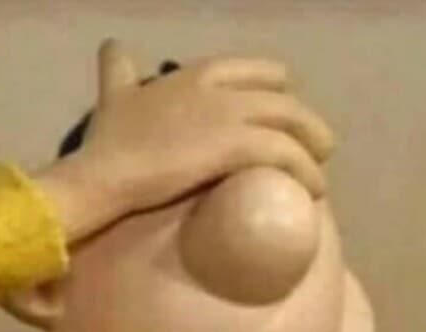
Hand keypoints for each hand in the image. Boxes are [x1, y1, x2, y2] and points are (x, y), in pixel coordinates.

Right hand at [37, 39, 334, 240]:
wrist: (104, 175)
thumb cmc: (109, 143)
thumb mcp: (114, 96)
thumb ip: (119, 73)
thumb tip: (113, 48)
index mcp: (195, 75)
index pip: (254, 70)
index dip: (278, 89)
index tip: (286, 110)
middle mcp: (217, 88)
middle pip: (283, 97)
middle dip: (306, 123)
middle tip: (318, 148)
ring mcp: (227, 115)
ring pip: (290, 123)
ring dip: (313, 150)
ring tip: (320, 176)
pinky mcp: (232, 145)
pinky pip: (284, 154)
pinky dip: (305, 172)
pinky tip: (313, 189)